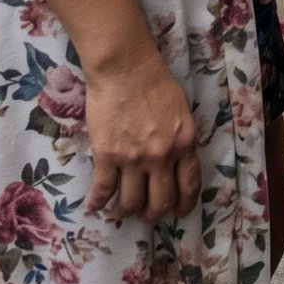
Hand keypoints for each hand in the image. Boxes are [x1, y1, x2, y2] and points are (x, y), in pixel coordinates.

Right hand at [84, 45, 200, 224]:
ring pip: (131, 202)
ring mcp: (133, 159)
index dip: (184, 204)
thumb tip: (176, 161)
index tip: (178, 212)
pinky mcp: (107, 156)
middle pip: (160, 201)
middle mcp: (161, 156)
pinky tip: (94, 206)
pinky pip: (103, 190)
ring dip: (126, 210)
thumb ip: (180, 139)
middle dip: (153, 214)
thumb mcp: (181, 111)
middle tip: (147, 215)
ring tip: (121, 210)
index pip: (189, 185)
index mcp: (184, 143)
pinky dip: (97, 202)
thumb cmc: (155, 82)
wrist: (125, 68)